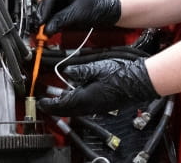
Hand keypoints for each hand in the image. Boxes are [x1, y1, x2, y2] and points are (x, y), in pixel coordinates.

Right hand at [38, 0, 121, 34]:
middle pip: (47, 1)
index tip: (40, 21)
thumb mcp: (78, 14)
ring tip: (42, 29)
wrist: (108, 10)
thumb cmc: (98, 6)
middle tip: (39, 27)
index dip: (44, 9)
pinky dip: (50, 20)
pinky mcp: (62, 4)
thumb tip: (47, 28)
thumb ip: (60, 20)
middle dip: (43, 15)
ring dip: (46, 19)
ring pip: (48, 7)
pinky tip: (48, 27)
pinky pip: (52, 12)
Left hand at [38, 58, 160, 116]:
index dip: (48, 104)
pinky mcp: (102, 105)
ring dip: (64, 103)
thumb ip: (79, 71)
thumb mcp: (96, 68)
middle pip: (66, 110)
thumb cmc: (122, 74)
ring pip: (74, 109)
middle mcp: (89, 106)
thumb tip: (66, 71)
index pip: (60, 105)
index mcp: (85, 98)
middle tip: (45, 100)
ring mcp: (97, 107)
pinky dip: (74, 102)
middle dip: (54, 106)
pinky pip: (83, 107)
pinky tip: (74, 93)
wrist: (140, 81)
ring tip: (57, 95)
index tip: (40, 101)